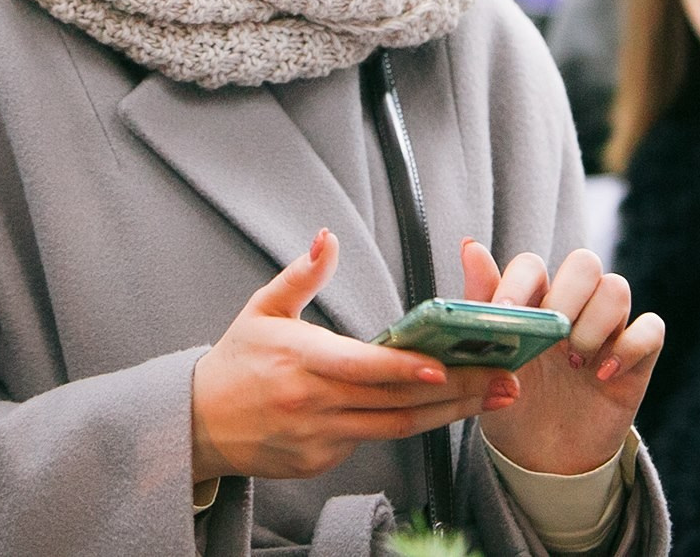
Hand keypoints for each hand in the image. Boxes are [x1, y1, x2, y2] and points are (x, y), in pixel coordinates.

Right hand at [191, 229, 517, 482]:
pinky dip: (409, 425)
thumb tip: (328, 237)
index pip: (361, 367)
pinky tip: (445, 410)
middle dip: (455, 391)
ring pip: (395, 428)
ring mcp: (317, 438)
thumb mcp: (262, 308)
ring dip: (449, 414)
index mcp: (299, 360)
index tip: (443, 364)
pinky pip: (372, 441)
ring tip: (493, 397)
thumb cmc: (236, 360)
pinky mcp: (320, 462)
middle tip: (502, 379)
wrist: (197, 424)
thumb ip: (302, 274)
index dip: (404, 368)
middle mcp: (311, 404)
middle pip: (394, 401)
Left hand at [462, 240, 663, 476]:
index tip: (506, 311)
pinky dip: (630, 347)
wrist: (543, 458)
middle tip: (552, 335)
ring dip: (595, 323)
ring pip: (617, 288)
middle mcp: (574, 306)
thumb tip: (470, 244)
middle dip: (567, 295)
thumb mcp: (489, 360)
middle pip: (584, 263)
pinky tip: (603, 375)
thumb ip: (480, 303)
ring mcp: (607, 329)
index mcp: (533, 301)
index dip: (520, 281)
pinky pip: (652, 328)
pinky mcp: (637, 357)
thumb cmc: (512, 400)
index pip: (533, 264)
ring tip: (573, 362)